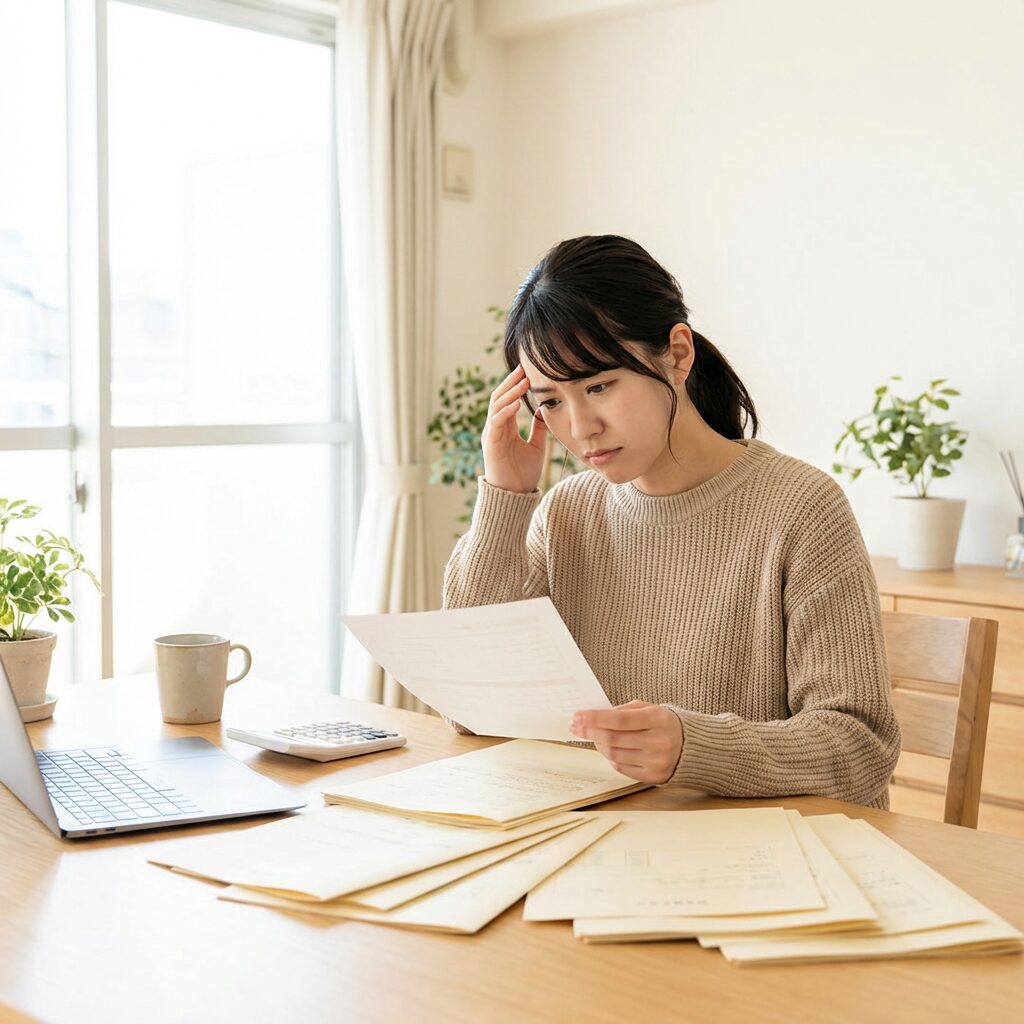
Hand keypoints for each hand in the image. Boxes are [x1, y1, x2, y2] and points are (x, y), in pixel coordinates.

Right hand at [480, 365, 547, 492]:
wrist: (514, 496)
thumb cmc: (523, 473)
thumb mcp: (535, 446)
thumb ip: (538, 428)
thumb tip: (543, 410)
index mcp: (505, 427)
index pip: (507, 398)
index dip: (516, 384)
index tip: (528, 371)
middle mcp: (495, 428)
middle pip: (499, 397)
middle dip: (511, 382)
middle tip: (524, 367)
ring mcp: (491, 435)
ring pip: (497, 406)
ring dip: (510, 392)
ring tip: (523, 381)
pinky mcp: (491, 444)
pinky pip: (496, 422)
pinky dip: (505, 411)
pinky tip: (517, 402)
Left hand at [569, 700, 683, 784]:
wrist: (692, 747)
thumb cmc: (665, 723)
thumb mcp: (649, 708)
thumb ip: (624, 710)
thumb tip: (594, 717)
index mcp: (658, 720)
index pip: (620, 719)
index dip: (595, 718)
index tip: (578, 715)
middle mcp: (658, 742)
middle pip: (613, 738)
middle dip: (590, 731)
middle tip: (576, 725)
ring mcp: (656, 762)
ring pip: (614, 754)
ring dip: (598, 744)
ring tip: (593, 736)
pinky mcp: (653, 777)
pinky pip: (621, 767)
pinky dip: (609, 757)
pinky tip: (607, 748)